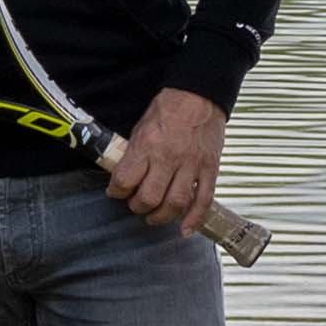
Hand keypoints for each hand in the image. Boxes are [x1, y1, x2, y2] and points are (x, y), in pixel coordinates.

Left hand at [105, 87, 227, 232]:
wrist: (198, 95)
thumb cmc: (166, 110)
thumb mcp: (141, 127)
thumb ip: (134, 154)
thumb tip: (124, 177)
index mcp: (147, 145)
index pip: (125, 180)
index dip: (116, 191)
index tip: (115, 192)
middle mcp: (169, 157)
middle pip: (149, 197)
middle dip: (138, 206)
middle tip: (136, 204)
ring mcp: (192, 164)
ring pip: (176, 203)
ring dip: (162, 216)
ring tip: (154, 216)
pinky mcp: (210, 168)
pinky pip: (204, 200)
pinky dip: (194, 219)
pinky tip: (185, 231)